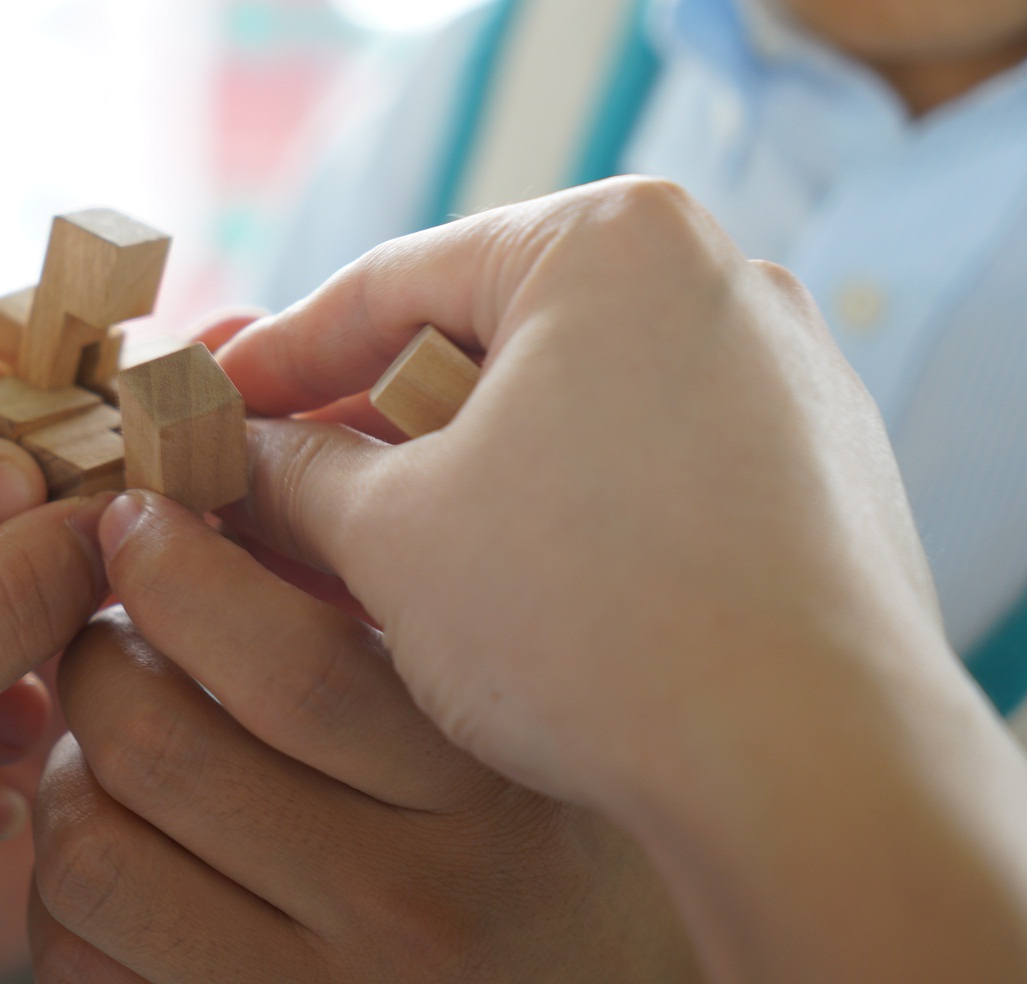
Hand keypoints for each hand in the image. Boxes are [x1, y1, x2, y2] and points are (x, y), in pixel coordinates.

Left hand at [27, 492, 697, 982]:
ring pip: (93, 857)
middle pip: (159, 748)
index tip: (141, 520)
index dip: (175, 572)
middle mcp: (409, 909)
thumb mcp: (532, 734)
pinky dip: (66, 899)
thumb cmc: (568, 860)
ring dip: (65, 778)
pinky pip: (83, 964)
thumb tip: (228, 499)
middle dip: (93, 660)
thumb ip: (411, 630)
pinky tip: (129, 857)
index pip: (290, 666)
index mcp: (489, 794)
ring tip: (108, 753)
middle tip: (109, 632)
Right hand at [209, 178, 1026, 981]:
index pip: (388, 283)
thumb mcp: (393, 536)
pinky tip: (494, 592)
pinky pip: (649, 466)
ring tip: (370, 557)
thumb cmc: (592, 622)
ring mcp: (784, 379)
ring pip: (567, 411)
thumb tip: (235, 459)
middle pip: (484, 340)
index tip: (207, 412)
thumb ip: (294, 476)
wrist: (813, 772)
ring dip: (458, 478)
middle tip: (278, 493)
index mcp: (610, 241)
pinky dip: (557, 513)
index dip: (276, 360)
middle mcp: (718, 279)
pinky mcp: (819, 474)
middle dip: (369, 428)